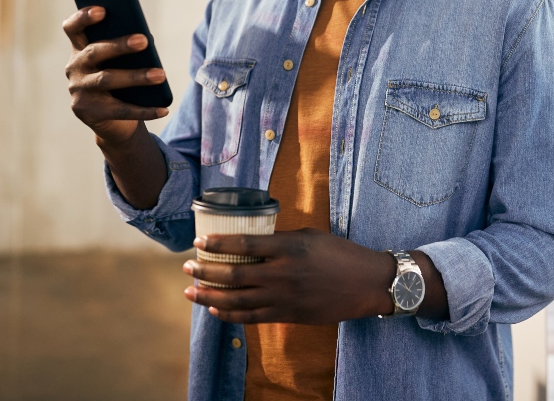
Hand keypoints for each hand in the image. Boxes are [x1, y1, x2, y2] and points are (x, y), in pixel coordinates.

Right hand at [63, 6, 168, 145]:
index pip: (73, 28)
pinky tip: (164, 109)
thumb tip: (146, 40)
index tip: (102, 10)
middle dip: (119, 45)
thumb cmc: (118, 81)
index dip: (83, 17)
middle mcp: (74, 68)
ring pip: (107, 80)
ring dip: (136, 77)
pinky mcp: (88, 113)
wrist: (110, 121)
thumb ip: (126, 49)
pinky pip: (120, 110)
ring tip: (160, 75)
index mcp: (80, 49)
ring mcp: (79, 91)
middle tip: (143, 40)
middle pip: (95, 52)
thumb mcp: (119, 63)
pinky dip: (145, 110)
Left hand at [182, 229, 396, 323]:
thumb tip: (254, 240)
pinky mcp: (288, 315)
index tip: (199, 241)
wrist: (366, 283)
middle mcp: (282, 273)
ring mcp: (284, 297)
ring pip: (237, 300)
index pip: (244, 244)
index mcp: (288, 248)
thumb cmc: (340, 254)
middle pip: (233, 274)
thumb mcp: (310, 236)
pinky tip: (215, 310)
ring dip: (209, 296)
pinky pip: (252, 317)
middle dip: (205, 271)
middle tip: (187, 267)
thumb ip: (281, 239)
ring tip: (191, 291)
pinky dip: (230, 315)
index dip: (217, 243)